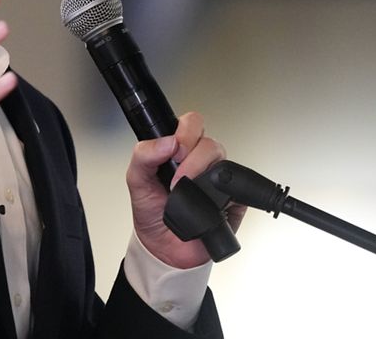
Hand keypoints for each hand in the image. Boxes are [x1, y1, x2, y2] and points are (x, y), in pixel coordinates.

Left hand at [126, 112, 245, 268]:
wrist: (164, 250)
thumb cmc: (152, 215)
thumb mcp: (136, 181)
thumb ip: (143, 156)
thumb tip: (166, 141)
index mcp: (179, 151)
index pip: (191, 124)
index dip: (185, 132)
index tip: (174, 150)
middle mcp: (201, 161)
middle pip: (209, 141)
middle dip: (193, 156)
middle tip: (179, 175)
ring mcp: (218, 179)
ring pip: (223, 159)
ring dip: (203, 172)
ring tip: (187, 190)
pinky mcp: (234, 198)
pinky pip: (239, 186)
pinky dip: (225, 192)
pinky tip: (209, 202)